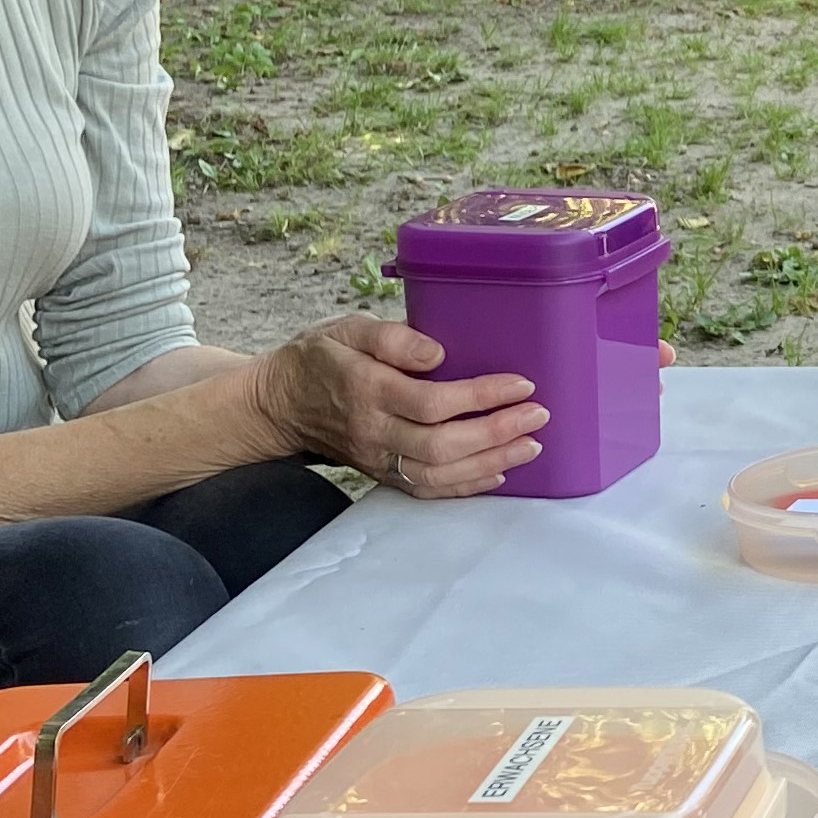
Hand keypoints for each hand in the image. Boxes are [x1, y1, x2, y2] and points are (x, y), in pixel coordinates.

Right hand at [256, 315, 550, 498]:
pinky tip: (498, 473)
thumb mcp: (347, 328)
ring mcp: (376, 459)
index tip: (521, 384)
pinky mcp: (379, 475)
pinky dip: (464, 486)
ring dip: (490, 462)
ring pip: (437, 473)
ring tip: (531, 446)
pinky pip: (425, 489)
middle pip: (441, 444)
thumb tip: (438, 354)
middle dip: (496, 433)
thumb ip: (391, 337)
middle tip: (539, 416)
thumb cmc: (320, 358)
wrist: (278, 404)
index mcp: (366, 388)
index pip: (431, 401)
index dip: (480, 397)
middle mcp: (373, 431)